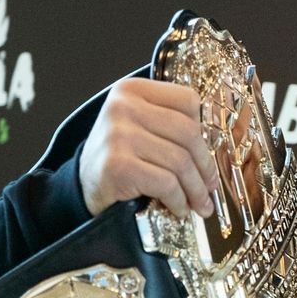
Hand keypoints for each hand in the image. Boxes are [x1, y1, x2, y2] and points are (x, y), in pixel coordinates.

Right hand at [79, 78, 219, 217]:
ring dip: (195, 188)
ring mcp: (118, 135)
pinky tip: (179, 208)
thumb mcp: (141, 127)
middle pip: (188, 132)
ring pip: (180, 161)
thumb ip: (171, 123)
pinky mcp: (117, 165)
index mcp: (133, 90)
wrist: (81, 186)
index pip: (188, 100)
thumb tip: (215, 145)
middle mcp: (123, 106)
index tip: (207, 151)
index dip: (203, 129)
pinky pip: (165, 183)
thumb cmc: (119, 157)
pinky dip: (178, 200)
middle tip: (211, 185)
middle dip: (205, 165)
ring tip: (199, 202)